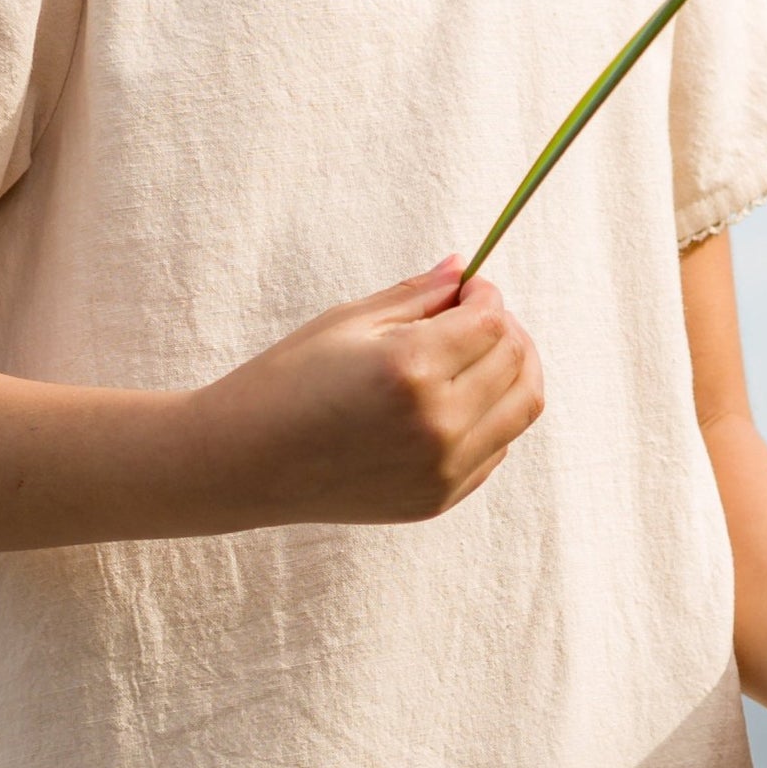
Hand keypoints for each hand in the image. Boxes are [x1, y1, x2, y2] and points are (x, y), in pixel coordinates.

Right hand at [191, 254, 545, 526]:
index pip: (492, 320)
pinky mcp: (438, 498)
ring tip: (476, 358)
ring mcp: (441, 468)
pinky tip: (453, 402)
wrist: (244, 463)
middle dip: (505, 329)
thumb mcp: (345, 323)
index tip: (466, 290)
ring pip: (522, 407)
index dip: (485, 294)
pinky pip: (496, 449)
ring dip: (511, 372)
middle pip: (516, 361)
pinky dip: (491, 417)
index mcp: (410, 369)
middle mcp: (435, 423)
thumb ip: (416, 296)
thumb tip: (463, 269)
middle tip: (473, 319)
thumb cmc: (285, 384)